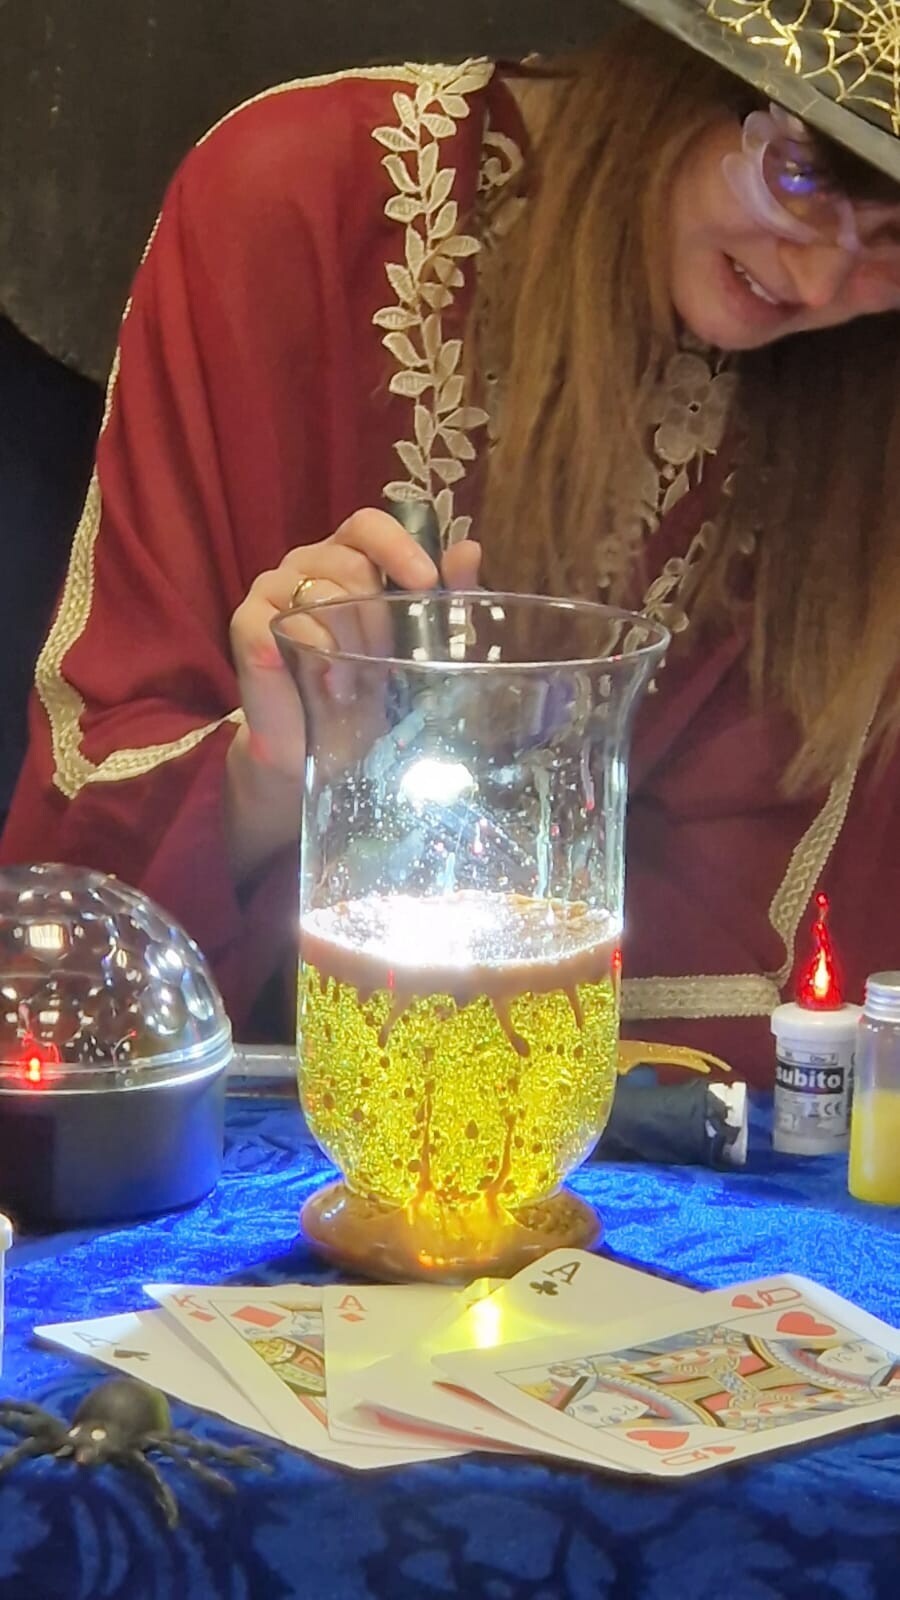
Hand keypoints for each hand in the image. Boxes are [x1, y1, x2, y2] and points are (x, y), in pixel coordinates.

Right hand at [225, 508, 480, 879]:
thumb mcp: (418, 647)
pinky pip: (290, 620)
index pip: (367, 525)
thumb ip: (445, 599)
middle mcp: (307, 565)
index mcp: (348, 559)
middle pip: (350, 561)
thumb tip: (469, 550)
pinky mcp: (247, 623)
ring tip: (358, 681)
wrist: (320, 748)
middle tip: (385, 658)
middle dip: (378, 614)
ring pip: (322, 591)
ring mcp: (272, 590)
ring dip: (351, 640)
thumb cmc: (370, 692)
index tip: (425, 581)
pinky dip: (319, 652)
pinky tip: (334, 684)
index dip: (396, 545)